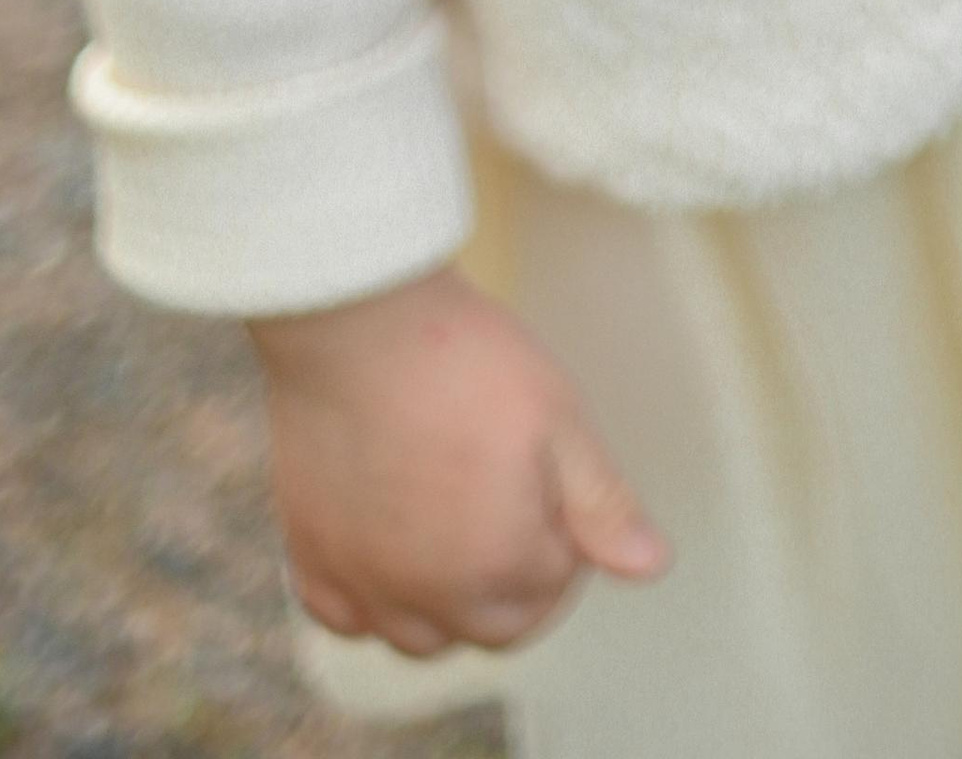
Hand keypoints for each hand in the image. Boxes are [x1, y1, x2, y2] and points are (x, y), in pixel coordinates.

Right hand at [251, 264, 669, 658]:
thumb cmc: (463, 362)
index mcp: (495, 567)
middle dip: (518, 581)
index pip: (551, 591)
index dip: (565, 539)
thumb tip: (651, 567)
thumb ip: (603, 506)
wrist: (359, 323)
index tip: (558, 489)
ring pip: (419, 638)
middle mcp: (424, 596)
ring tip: (460, 529)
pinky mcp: (310, 557)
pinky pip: (345, 619)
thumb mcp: (559, 420)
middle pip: (491, 628)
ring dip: (449, 604)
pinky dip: (373, 602)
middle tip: (518, 505)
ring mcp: (361, 583)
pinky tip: (389, 551)